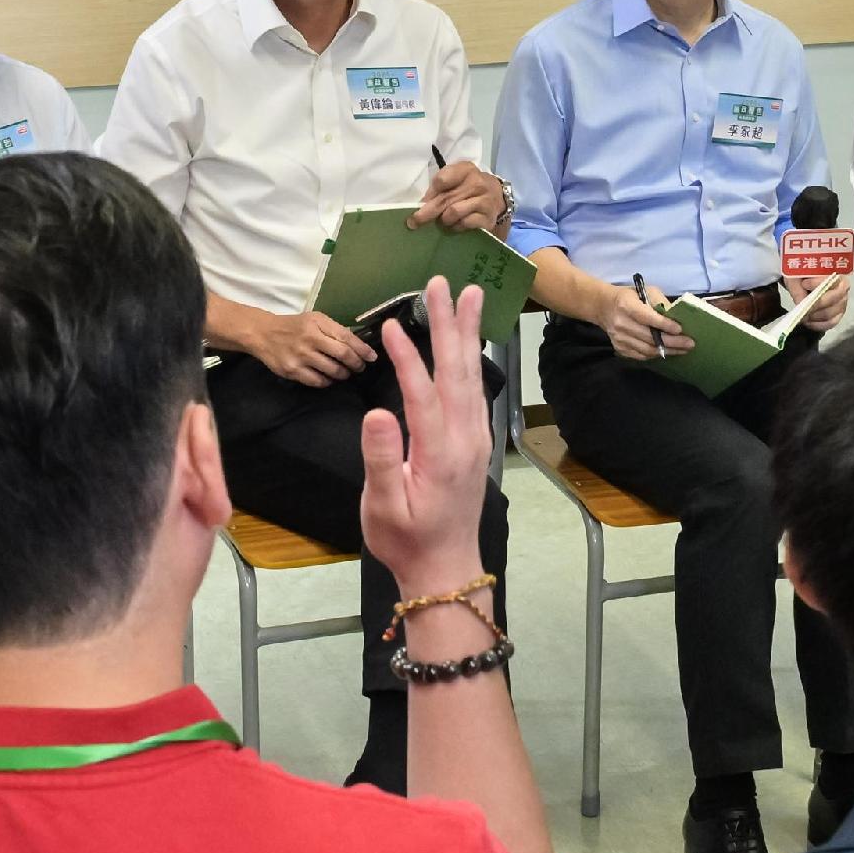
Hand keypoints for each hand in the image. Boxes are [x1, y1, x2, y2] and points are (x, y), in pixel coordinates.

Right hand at [243, 306, 376, 386]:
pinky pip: (318, 381)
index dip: (363, 349)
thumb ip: (334, 330)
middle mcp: (310, 339)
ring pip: (332, 370)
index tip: (372, 357)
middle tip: (360, 367)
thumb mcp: (315, 320)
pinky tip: (329, 378)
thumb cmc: (294, 326)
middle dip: (356, 363)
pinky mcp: (292, 371)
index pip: (346, 337)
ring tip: (345, 373)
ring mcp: (300, 356)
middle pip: (342, 355)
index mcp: (317, 323)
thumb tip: (358, 345)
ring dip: (343, 374)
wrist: (264, 334)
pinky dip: (328, 381)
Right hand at [358, 278, 493, 591]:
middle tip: (443, 283)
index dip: (407, 357)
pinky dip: (471, 357)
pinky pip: (475, 389)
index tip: (388, 324)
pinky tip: (469, 341)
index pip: (423, 394)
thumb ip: (382, 460)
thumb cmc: (406, 541)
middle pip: (458, 371)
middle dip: (449, 324)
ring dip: (466, 333)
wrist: (445, 569)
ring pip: (471, 375)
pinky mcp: (476, 441)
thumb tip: (377, 412)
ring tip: (468, 295)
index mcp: (440, 452)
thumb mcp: (384, 507)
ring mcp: (475, 437)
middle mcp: (465, 438)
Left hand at [410, 158, 508, 233]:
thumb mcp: (457, 181)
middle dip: (427, 212)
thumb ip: (440, 188)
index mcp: (466, 170)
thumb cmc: (469, 188)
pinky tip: (456, 225)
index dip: (430, 193)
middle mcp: (477, 183)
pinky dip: (456, 227)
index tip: (423, 202)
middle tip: (414, 222)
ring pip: (453, 212)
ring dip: (444, 219)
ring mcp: (484, 201)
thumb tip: (422, 205)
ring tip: (444, 220)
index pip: (442, 179)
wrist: (496, 198)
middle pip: (445, 198)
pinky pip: (464, 224)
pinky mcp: (487, 218)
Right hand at [599, 278, 691, 362]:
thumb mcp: (645, 291)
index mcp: (627, 306)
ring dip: (668, 351)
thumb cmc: (629, 297)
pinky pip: (641, 355)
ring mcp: (619, 338)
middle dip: (672, 342)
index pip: (647, 318)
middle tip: (690, 343)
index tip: (680, 329)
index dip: (664, 325)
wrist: (604, 307)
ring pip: (647, 350)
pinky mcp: (620, 348)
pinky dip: (656, 354)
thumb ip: (660, 302)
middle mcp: (621, 324)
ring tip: (683, 350)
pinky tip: (668, 351)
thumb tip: (677, 317)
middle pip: (649, 337)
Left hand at [788, 267, 850, 332]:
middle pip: (831, 299)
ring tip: (803, 316)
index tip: (804, 284)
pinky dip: (819, 325)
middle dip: (814, 306)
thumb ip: (798, 288)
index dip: (815, 284)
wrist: (805, 280)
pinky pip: (831, 323)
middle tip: (801, 308)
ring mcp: (842, 301)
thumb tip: (801, 303)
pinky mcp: (839, 313)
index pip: (828, 280)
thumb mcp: (796, 276)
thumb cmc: (802, 276)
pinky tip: (809, 322)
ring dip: (815, 317)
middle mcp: (843, 287)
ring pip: (831, 313)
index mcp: (835, 273)